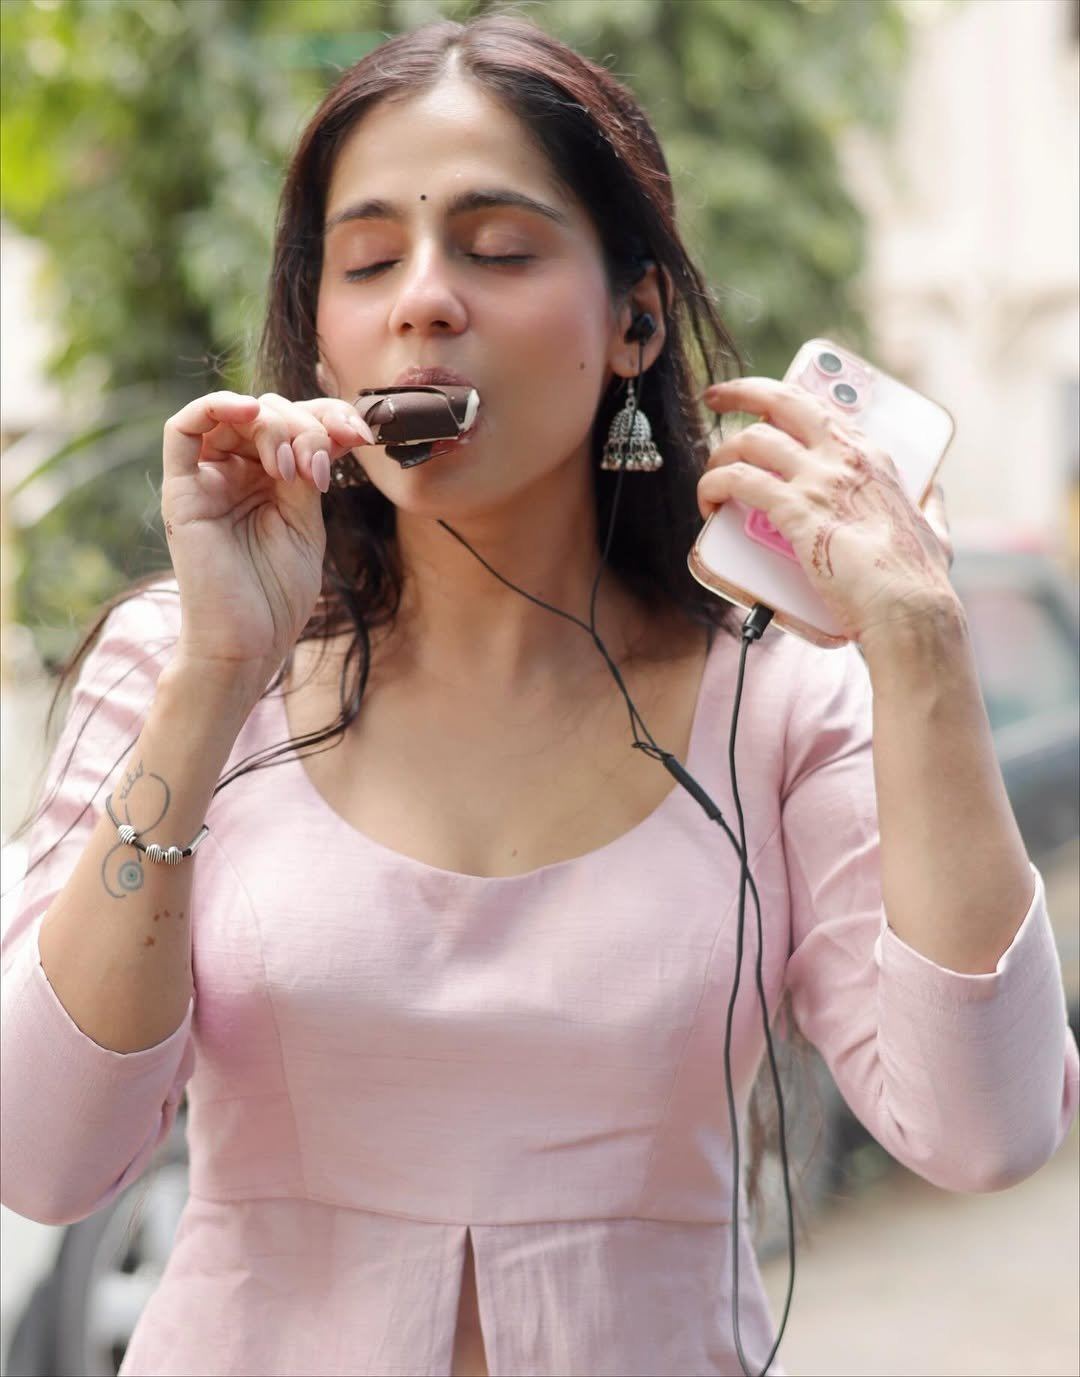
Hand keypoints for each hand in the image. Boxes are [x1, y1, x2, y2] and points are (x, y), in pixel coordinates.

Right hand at [161, 391, 373, 690]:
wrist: (249, 643)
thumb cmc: (277, 594)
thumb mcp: (306, 522)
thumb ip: (308, 472)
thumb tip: (325, 427)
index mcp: (270, 480)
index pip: (296, 425)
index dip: (330, 417)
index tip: (362, 435)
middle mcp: (236, 473)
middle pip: (269, 413)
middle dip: (308, 425)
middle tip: (327, 459)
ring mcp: (207, 480)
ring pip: (234, 415)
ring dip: (274, 424)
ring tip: (294, 467)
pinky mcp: (182, 491)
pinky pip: (182, 429)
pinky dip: (215, 406)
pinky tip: (250, 413)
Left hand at [698, 377, 958, 643]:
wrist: (909, 609)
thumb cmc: (919, 580)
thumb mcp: (936, 531)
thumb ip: (930, 507)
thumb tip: (932, 493)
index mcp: (873, 457)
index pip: (820, 409)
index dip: (783, 400)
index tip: (760, 402)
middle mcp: (845, 457)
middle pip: (782, 401)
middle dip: (742, 392)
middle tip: (716, 398)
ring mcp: (819, 480)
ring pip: (751, 441)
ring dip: (720, 455)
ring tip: (711, 479)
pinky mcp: (795, 509)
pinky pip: (738, 480)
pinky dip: (714, 484)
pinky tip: (708, 501)